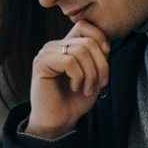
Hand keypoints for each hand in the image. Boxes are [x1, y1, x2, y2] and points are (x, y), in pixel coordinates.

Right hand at [25, 20, 110, 138]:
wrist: (59, 121)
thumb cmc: (75, 100)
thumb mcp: (94, 75)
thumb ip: (98, 57)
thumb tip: (106, 44)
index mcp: (66, 45)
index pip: (85, 26)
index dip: (100, 38)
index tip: (106, 59)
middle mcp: (55, 46)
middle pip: (88, 41)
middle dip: (101, 65)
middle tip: (99, 85)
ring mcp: (47, 53)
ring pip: (81, 50)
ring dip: (91, 74)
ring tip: (87, 89)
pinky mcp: (41, 63)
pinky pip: (69, 61)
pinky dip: (78, 77)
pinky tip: (74, 88)